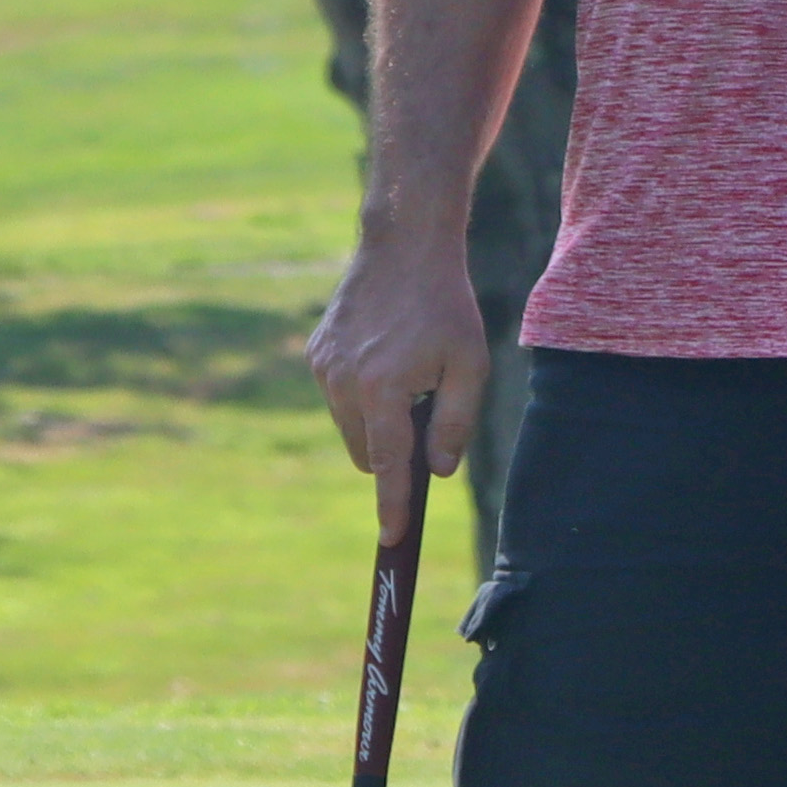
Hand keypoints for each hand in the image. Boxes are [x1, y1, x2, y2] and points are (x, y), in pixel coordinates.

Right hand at [303, 222, 494, 491]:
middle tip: (429, 414)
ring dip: (379, 421)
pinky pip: (340, 398)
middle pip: (366, 452)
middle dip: (394, 452)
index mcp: (382, 389)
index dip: (392, 504)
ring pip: (351, 427)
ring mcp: (323, 367)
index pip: (386, 464)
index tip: (392, 537)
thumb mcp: (469, 365)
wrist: (403, 248)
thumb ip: (455, 424)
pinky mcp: (317, 354)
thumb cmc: (445, 307)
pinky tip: (388, 356)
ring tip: (410, 371)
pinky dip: (364, 396)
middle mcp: (342, 382)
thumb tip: (437, 472)